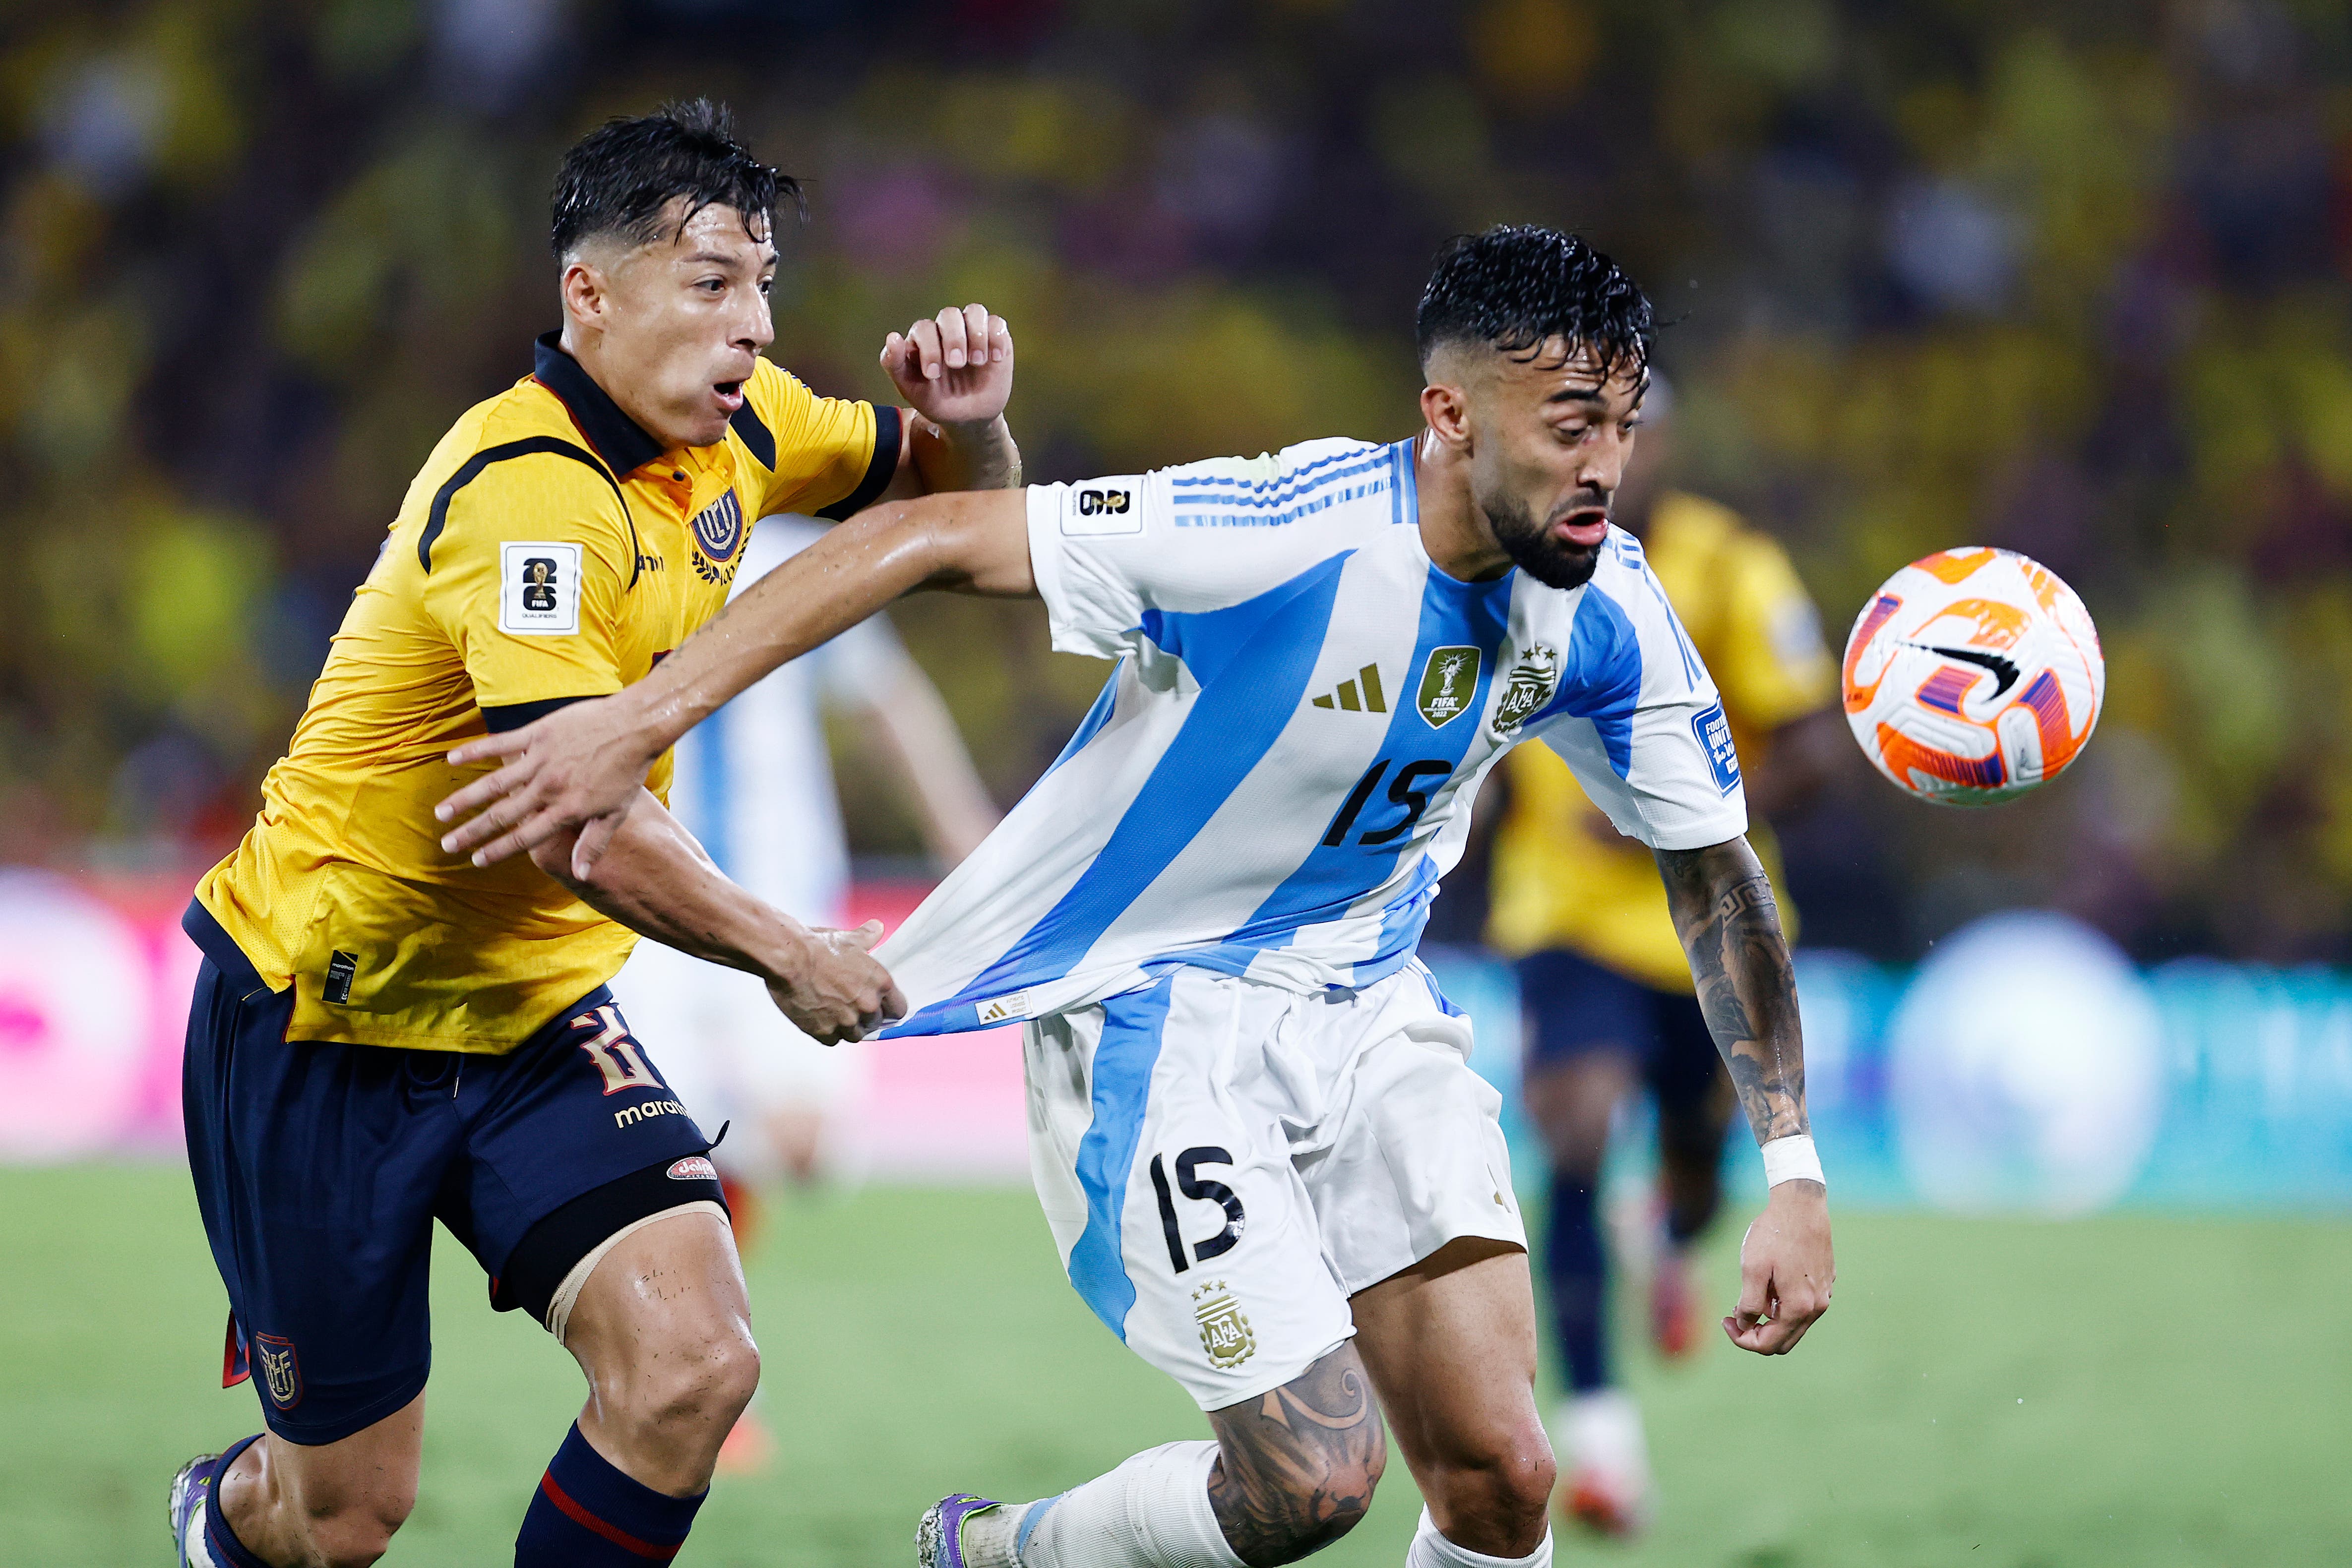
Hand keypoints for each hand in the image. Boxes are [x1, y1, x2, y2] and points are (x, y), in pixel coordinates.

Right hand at [436, 692, 660, 876]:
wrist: (635, 726)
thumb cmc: (627, 771)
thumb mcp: (616, 813)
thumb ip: (593, 844)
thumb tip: (581, 875)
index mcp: (566, 810)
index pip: (524, 837)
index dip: (497, 851)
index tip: (476, 861)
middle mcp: (548, 788)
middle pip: (502, 815)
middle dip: (472, 832)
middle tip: (447, 845)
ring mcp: (541, 760)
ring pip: (493, 783)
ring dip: (465, 799)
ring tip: (441, 812)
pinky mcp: (538, 734)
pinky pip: (500, 744)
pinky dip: (475, 751)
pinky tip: (452, 759)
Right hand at [764, 920, 907, 1043]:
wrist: (789, 958)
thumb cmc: (819, 946)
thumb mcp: (849, 938)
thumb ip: (867, 937)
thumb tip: (877, 928)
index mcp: (880, 983)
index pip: (898, 1009)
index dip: (888, 1008)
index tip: (881, 1007)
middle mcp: (867, 1005)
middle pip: (875, 1023)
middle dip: (865, 1016)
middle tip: (850, 1005)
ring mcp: (846, 1021)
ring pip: (855, 1035)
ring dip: (847, 1027)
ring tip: (834, 1012)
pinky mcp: (824, 1032)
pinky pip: (833, 1040)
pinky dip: (828, 1032)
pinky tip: (820, 1018)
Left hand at [881, 304, 1013, 427]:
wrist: (967, 419)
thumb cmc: (936, 402)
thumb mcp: (912, 391)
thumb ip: (895, 365)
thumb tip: (892, 337)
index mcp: (923, 339)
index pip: (924, 328)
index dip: (928, 348)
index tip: (932, 375)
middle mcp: (946, 330)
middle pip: (949, 315)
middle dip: (954, 339)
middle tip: (957, 364)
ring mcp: (971, 332)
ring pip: (975, 311)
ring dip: (976, 334)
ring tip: (977, 361)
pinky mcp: (994, 338)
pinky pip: (997, 324)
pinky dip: (996, 337)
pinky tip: (995, 358)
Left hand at [1724, 1180, 1832, 1354]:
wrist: (1801, 1204)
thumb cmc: (1774, 1234)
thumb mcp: (1752, 1268)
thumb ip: (1749, 1303)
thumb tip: (1745, 1325)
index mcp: (1799, 1307)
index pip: (1768, 1345)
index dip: (1742, 1339)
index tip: (1726, 1320)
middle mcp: (1817, 1307)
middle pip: (1784, 1341)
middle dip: (1757, 1334)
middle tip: (1735, 1316)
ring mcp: (1824, 1295)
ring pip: (1795, 1325)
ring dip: (1770, 1319)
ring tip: (1749, 1296)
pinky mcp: (1825, 1282)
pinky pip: (1803, 1307)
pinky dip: (1784, 1306)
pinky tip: (1769, 1284)